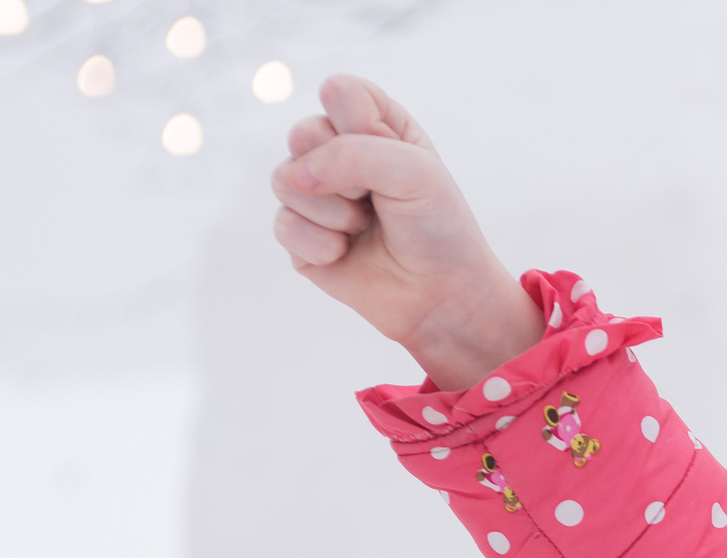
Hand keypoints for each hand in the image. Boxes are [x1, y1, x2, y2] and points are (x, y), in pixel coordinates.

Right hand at [270, 75, 544, 391]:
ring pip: (284, 180)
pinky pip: (284, 225)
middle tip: (377, 200)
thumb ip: (353, 152)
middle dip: (343, 174)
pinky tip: (347, 253)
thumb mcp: (414, 172)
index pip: (339, 91)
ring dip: (334, 212)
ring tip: (366, 227)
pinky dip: (320, 244)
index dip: (360, 125)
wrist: (443, 296)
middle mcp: (340, 154)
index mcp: (375, 126)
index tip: (394, 155)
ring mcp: (316, 194)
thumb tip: (295, 175)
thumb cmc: (438, 229)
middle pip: (302, 132)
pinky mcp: (300, 236)